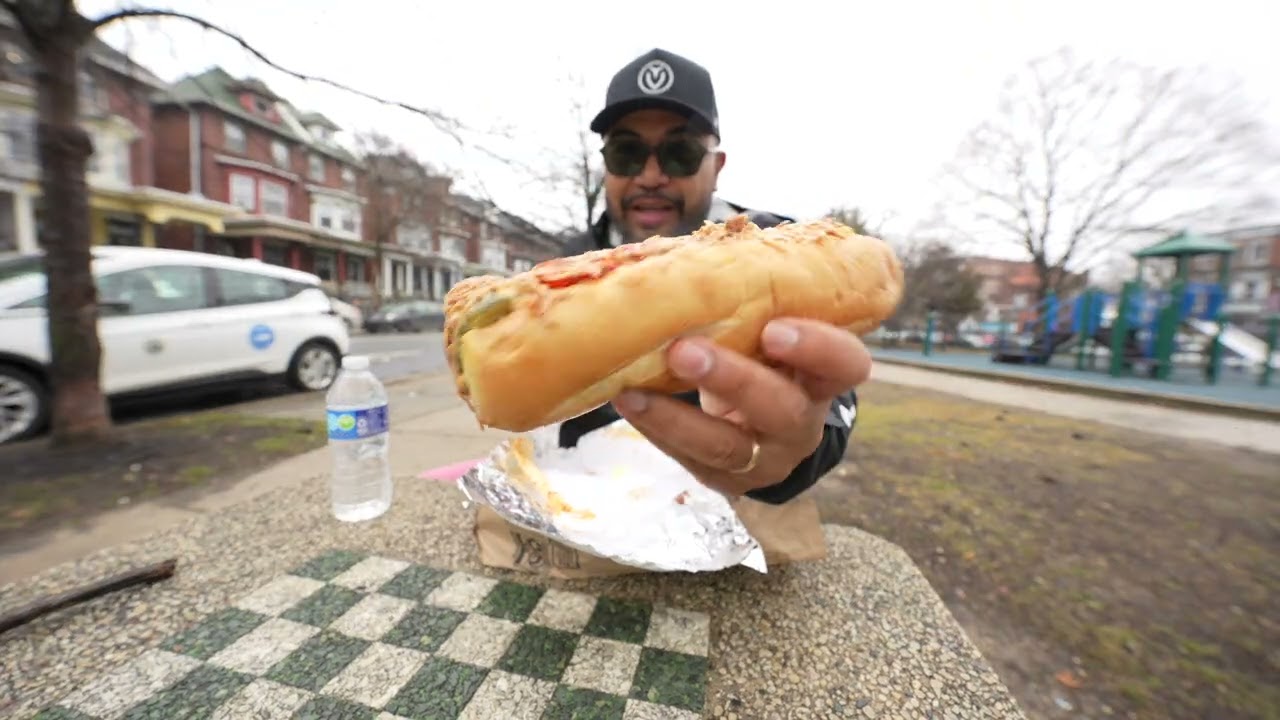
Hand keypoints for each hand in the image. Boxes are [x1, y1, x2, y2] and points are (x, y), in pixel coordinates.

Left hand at [611, 318, 870, 495]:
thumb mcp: (774, 330)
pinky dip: (655, 429)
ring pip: (728, 447)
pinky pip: (690, 459)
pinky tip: (627, 402)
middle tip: (685, 350)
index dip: (817, 349)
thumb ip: (755, 300)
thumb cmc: (765, 357)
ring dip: (677, 418)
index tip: (774, 327)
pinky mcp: (726, 479)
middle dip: (733, 380)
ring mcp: (766, 458)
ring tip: (632, 392)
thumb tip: (689, 256)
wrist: (763, 426)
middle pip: (781, 409)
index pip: (845, 364)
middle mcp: (803, 422)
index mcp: (824, 376)